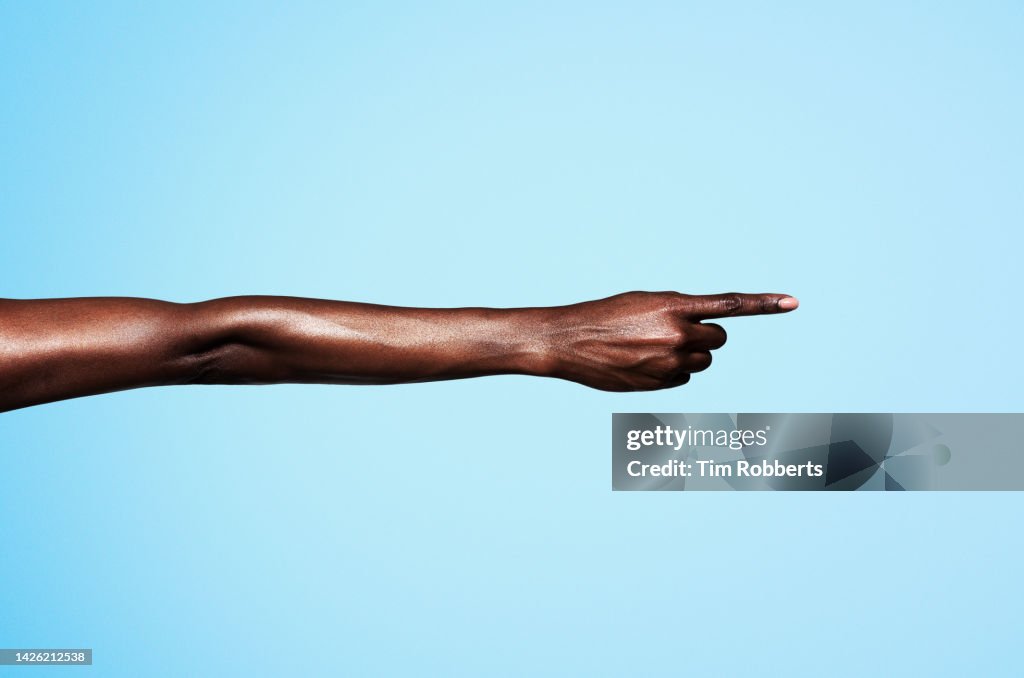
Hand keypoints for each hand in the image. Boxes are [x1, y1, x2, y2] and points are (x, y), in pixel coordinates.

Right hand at [538, 291, 798, 390]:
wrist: (568, 341)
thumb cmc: (606, 316)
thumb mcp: (645, 302)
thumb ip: (679, 310)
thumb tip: (702, 329)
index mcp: (675, 306)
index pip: (730, 305)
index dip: (765, 303)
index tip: (793, 301)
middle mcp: (677, 335)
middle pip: (719, 339)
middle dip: (705, 335)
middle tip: (676, 330)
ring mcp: (670, 363)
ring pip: (703, 360)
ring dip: (688, 354)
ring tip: (653, 347)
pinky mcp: (660, 384)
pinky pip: (684, 377)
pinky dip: (672, 371)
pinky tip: (643, 363)